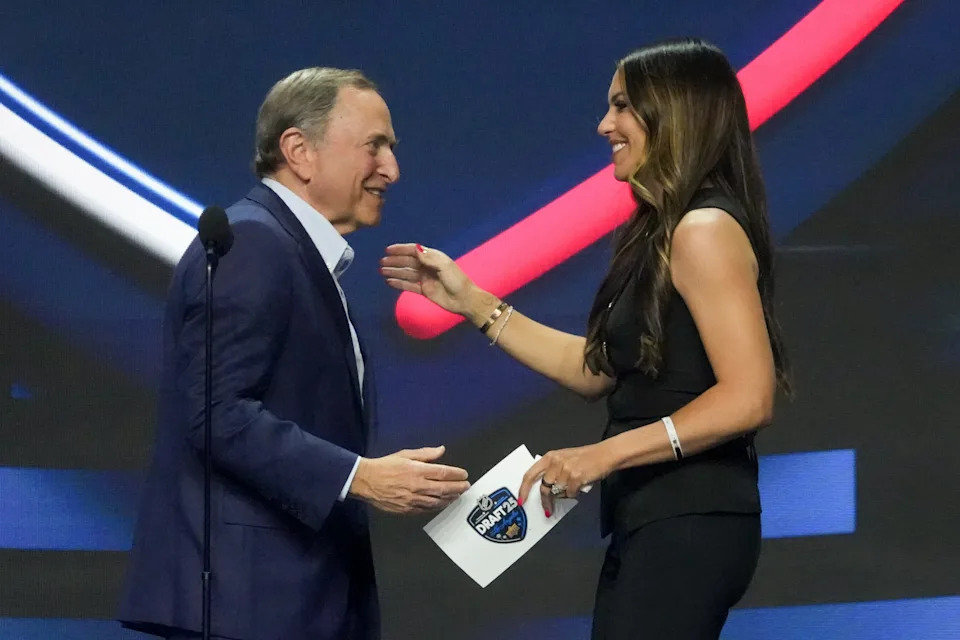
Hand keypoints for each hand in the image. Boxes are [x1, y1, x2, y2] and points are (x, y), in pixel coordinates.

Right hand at [349, 446, 469, 513]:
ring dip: (450, 499)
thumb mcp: (405, 454)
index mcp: (417, 470)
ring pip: (437, 501)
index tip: (464, 474)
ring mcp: (412, 500)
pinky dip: (437, 506)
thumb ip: (425, 454)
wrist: (366, 481)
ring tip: (457, 495)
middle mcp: (417, 486)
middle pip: (444, 489)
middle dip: (458, 488)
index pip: (443, 473)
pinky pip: (426, 509)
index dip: (456, 474)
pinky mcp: (407, 509)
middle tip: (466, 486)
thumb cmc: (385, 466)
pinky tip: (442, 503)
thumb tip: (441, 450)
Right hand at [380, 244, 477, 315]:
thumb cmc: (457, 281)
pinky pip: (409, 286)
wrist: (464, 299)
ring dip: (394, 271)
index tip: (388, 250)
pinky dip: (399, 283)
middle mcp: (427, 267)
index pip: (414, 251)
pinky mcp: (424, 290)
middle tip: (382, 262)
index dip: (401, 250)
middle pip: (408, 262)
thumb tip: (416, 249)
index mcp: (433, 258)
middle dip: (395, 261)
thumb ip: (430, 258)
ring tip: (382, 271)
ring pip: (406, 273)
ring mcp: (425, 278)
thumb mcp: (444, 266)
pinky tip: (389, 281)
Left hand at [518, 442, 614, 516]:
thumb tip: (544, 489)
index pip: (530, 474)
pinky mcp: (575, 477)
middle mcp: (555, 462)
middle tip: (548, 510)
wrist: (605, 454)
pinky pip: (570, 493)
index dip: (524, 489)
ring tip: (572, 488)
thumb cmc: (585, 458)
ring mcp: (565, 470)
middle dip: (545, 501)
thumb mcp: (564, 459)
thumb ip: (552, 471)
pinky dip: (574, 494)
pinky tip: (580, 487)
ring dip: (564, 495)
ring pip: (558, 492)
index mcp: (549, 457)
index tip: (522, 500)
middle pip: (544, 487)